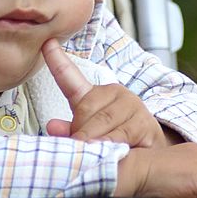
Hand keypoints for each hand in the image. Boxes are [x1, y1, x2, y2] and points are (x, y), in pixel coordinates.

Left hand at [42, 38, 170, 147]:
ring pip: (103, 121)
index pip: (70, 76)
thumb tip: (53, 126)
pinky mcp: (145, 123)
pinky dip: (111, 146)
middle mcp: (114, 93)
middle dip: (78, 132)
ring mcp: (132, 106)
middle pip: (86, 109)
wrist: (150, 155)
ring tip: (91, 153)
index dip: (57, 59)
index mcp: (94, 95)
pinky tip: (110, 152)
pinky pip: (121, 135)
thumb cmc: (115, 141)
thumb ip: (68, 131)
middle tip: (77, 148)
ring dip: (93, 141)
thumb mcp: (87, 136)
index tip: (46, 43)